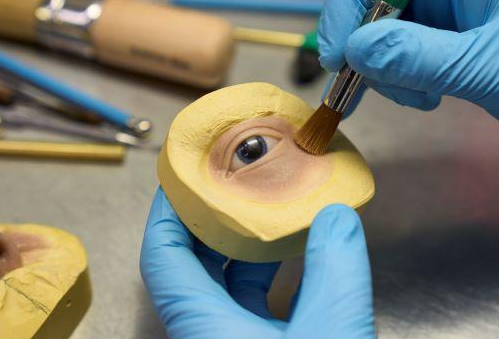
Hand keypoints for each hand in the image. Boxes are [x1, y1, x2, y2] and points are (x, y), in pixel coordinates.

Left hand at [140, 187, 375, 337]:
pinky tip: (297, 259)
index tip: (180, 175)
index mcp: (206, 330)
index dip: (165, 212)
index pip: (163, 259)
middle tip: (233, 183)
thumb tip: (336, 216)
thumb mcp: (332, 332)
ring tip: (267, 211)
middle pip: (193, 266)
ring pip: (223, 286)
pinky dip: (268, 276)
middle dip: (211, 220)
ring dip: (243, 247)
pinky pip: (251, 305)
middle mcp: (210, 337)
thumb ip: (336, 270)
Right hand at [319, 0, 498, 134]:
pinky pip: (389, 49)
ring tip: (419, 95)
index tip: (341, 51)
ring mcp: (432, 1)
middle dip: (361, 43)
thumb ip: (421, 57)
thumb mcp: (488, 64)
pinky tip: (423, 95)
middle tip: (366, 85)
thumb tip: (355, 50)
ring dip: (379, 69)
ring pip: (372, 27)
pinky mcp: (430, 30)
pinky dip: (392, 78)